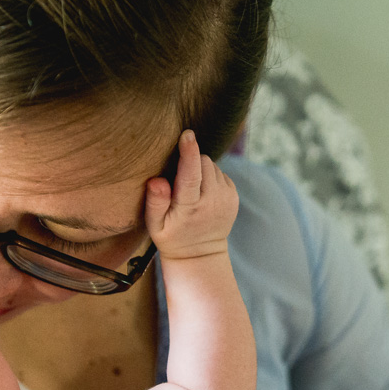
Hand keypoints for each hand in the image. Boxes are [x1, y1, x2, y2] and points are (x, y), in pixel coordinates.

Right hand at [145, 129, 238, 259]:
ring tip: (191, 189)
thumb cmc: (171, 237)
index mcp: (190, 207)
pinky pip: (220, 173)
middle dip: (191, 161)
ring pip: (213, 165)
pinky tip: (202, 192)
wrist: (199, 255)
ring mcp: (226, 199)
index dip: (189, 152)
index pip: (191, 175)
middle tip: (180, 179)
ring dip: (201, 169)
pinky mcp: (233, 196)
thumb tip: (157, 180)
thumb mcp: (154, 225)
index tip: (187, 134)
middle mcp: (212, 201)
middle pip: (203, 163)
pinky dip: (210, 176)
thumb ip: (155, 201)